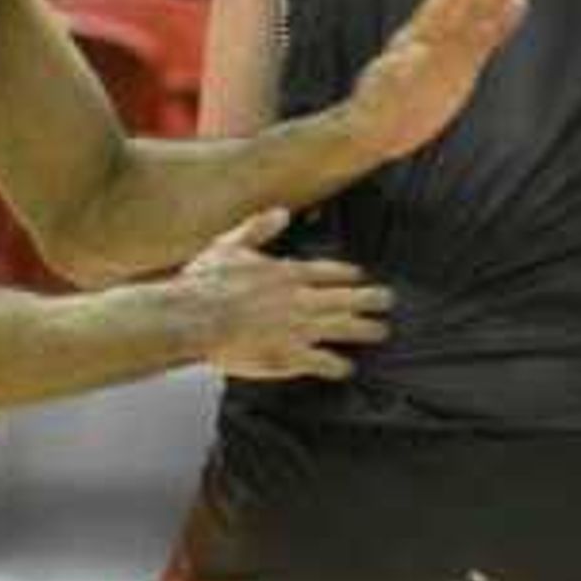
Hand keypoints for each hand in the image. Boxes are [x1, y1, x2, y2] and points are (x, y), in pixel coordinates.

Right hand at [179, 209, 388, 381]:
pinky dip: (337, 365)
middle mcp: (300, 300)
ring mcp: (298, 329)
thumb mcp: (230, 246)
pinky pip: (322, 361)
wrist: (191, 318)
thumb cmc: (204, 284)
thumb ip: (258, 229)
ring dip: (366, 329)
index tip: (362, 276)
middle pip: (347, 299)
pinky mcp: (290, 355)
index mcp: (287, 273)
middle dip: (372, 299)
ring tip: (382, 331)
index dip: (349, 274)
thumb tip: (280, 212)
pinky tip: (348, 368)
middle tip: (389, 301)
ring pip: (343, 328)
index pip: (330, 272)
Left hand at [340, 0, 529, 165]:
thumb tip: (416, 52)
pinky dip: (503, 23)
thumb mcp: (381, 93)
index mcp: (413, 40)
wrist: (380, 127)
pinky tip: (518, 4)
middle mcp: (435, 39)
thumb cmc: (374, 107)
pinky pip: (487, 41)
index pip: (437, 13)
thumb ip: (397, 73)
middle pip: (464, 6)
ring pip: (480, 17)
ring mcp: (451, 52)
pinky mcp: (464, 68)